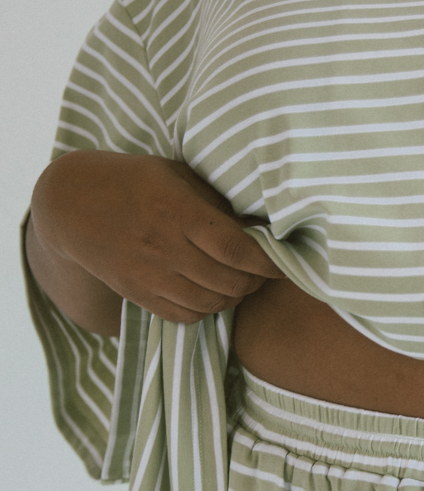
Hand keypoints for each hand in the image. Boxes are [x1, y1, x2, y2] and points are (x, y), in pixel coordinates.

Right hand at [30, 151, 283, 325]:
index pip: (235, 247)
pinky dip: (208, 310)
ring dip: (235, 297)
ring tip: (243, 282)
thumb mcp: (176, 175)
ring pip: (210, 302)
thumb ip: (216, 200)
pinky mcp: (137, 293)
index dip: (267, 261)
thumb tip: (261, 224)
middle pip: (228, 280)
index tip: (285, 262)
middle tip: (265, 272)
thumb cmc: (135, 181)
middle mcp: (164, 246)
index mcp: (177, 211)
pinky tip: (214, 294)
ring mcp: (148, 274)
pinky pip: (185, 315)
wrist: (71, 204)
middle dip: (256, 281)